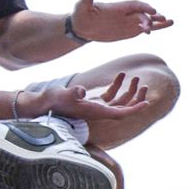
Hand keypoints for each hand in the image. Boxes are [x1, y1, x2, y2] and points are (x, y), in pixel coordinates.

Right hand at [27, 72, 151, 123]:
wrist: (41, 104)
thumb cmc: (52, 100)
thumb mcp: (63, 94)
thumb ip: (73, 92)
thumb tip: (81, 90)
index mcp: (95, 112)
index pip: (120, 113)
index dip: (134, 109)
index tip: (148, 103)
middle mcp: (98, 112)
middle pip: (123, 108)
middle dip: (136, 99)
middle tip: (145, 86)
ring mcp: (95, 107)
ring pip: (119, 101)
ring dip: (129, 91)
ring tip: (136, 77)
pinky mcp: (91, 102)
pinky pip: (110, 95)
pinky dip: (117, 86)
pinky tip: (121, 75)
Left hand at [70, 0, 172, 42]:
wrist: (82, 27)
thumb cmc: (82, 15)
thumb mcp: (83, 6)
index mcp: (118, 7)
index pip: (135, 5)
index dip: (144, 7)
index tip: (152, 11)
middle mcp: (127, 13)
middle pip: (142, 14)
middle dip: (149, 19)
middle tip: (152, 25)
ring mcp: (130, 21)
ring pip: (148, 21)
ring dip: (159, 22)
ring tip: (171, 22)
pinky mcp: (131, 30)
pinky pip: (146, 29)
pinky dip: (156, 28)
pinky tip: (165, 26)